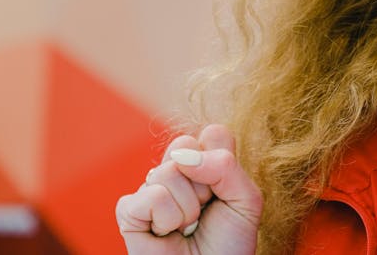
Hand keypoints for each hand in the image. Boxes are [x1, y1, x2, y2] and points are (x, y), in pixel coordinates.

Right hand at [115, 124, 262, 254]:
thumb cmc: (229, 243)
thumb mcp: (246, 200)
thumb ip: (226, 166)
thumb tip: (184, 158)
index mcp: (205, 163)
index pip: (213, 134)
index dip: (223, 162)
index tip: (224, 192)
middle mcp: (176, 172)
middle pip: (185, 145)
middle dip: (204, 184)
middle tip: (205, 210)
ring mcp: (151, 189)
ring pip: (167, 172)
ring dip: (186, 209)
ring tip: (187, 227)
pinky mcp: (130, 210)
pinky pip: (150, 196)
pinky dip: (166, 221)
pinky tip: (166, 234)